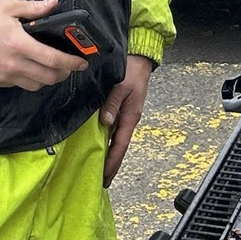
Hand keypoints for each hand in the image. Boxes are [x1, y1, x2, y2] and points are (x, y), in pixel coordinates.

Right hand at [0, 0, 88, 90]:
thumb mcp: (9, 7)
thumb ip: (34, 8)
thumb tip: (54, 3)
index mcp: (20, 44)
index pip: (53, 59)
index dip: (72, 63)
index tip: (82, 63)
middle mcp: (14, 64)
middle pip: (48, 77)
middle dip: (64, 74)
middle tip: (70, 67)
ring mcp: (5, 76)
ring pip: (35, 85)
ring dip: (47, 79)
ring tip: (52, 69)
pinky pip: (19, 85)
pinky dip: (29, 80)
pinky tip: (31, 69)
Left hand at [100, 54, 153, 186]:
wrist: (141, 59)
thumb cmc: (132, 71)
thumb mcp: (121, 86)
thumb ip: (112, 104)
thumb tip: (105, 123)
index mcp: (130, 117)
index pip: (120, 145)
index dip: (112, 162)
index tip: (105, 177)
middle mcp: (129, 119)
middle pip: (119, 146)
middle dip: (111, 164)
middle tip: (101, 180)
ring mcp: (126, 114)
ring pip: (116, 139)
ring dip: (109, 153)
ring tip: (99, 167)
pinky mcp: (122, 108)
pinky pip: (114, 129)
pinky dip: (108, 140)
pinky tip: (100, 144)